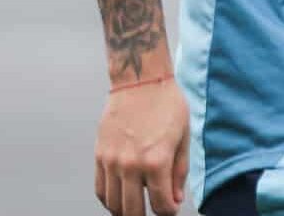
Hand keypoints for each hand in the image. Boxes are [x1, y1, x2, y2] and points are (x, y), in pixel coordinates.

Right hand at [93, 78, 187, 215]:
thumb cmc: (167, 105)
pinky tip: (120, 198)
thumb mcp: (183, 138)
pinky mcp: (99, 155)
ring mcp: (112, 161)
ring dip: (124, 211)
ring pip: (113, 203)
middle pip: (132, 211)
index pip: (160, 205)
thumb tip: (174, 200)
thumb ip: (179, 173)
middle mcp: (131, 165)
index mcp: (156, 161)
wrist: (141, 82)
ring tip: (136, 209)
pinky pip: (100, 189)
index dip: (168, 212)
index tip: (170, 210)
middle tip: (152, 212)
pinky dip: (109, 199)